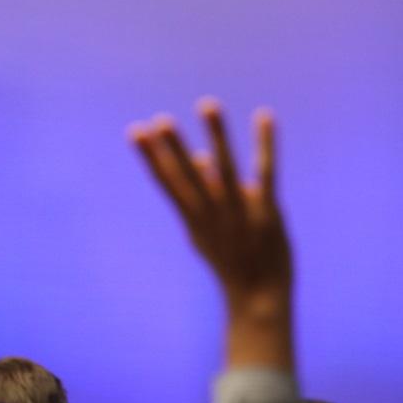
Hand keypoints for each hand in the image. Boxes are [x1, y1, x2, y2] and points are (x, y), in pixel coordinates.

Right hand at [129, 98, 292, 368]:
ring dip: (216, 136)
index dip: (149, 155)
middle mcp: (211, 214)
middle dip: (172, 148)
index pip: (166, 181)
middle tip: (159, 120)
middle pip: (187, 176)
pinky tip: (264, 116)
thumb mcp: (207, 229)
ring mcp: (239, 213)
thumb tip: (199, 155)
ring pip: (225, 169)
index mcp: (192, 217)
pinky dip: (265, 144)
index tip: (134, 130)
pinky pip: (266, 173)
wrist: (257, 297)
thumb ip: (204, 192)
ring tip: (207, 105)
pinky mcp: (267, 213)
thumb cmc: (231, 260)